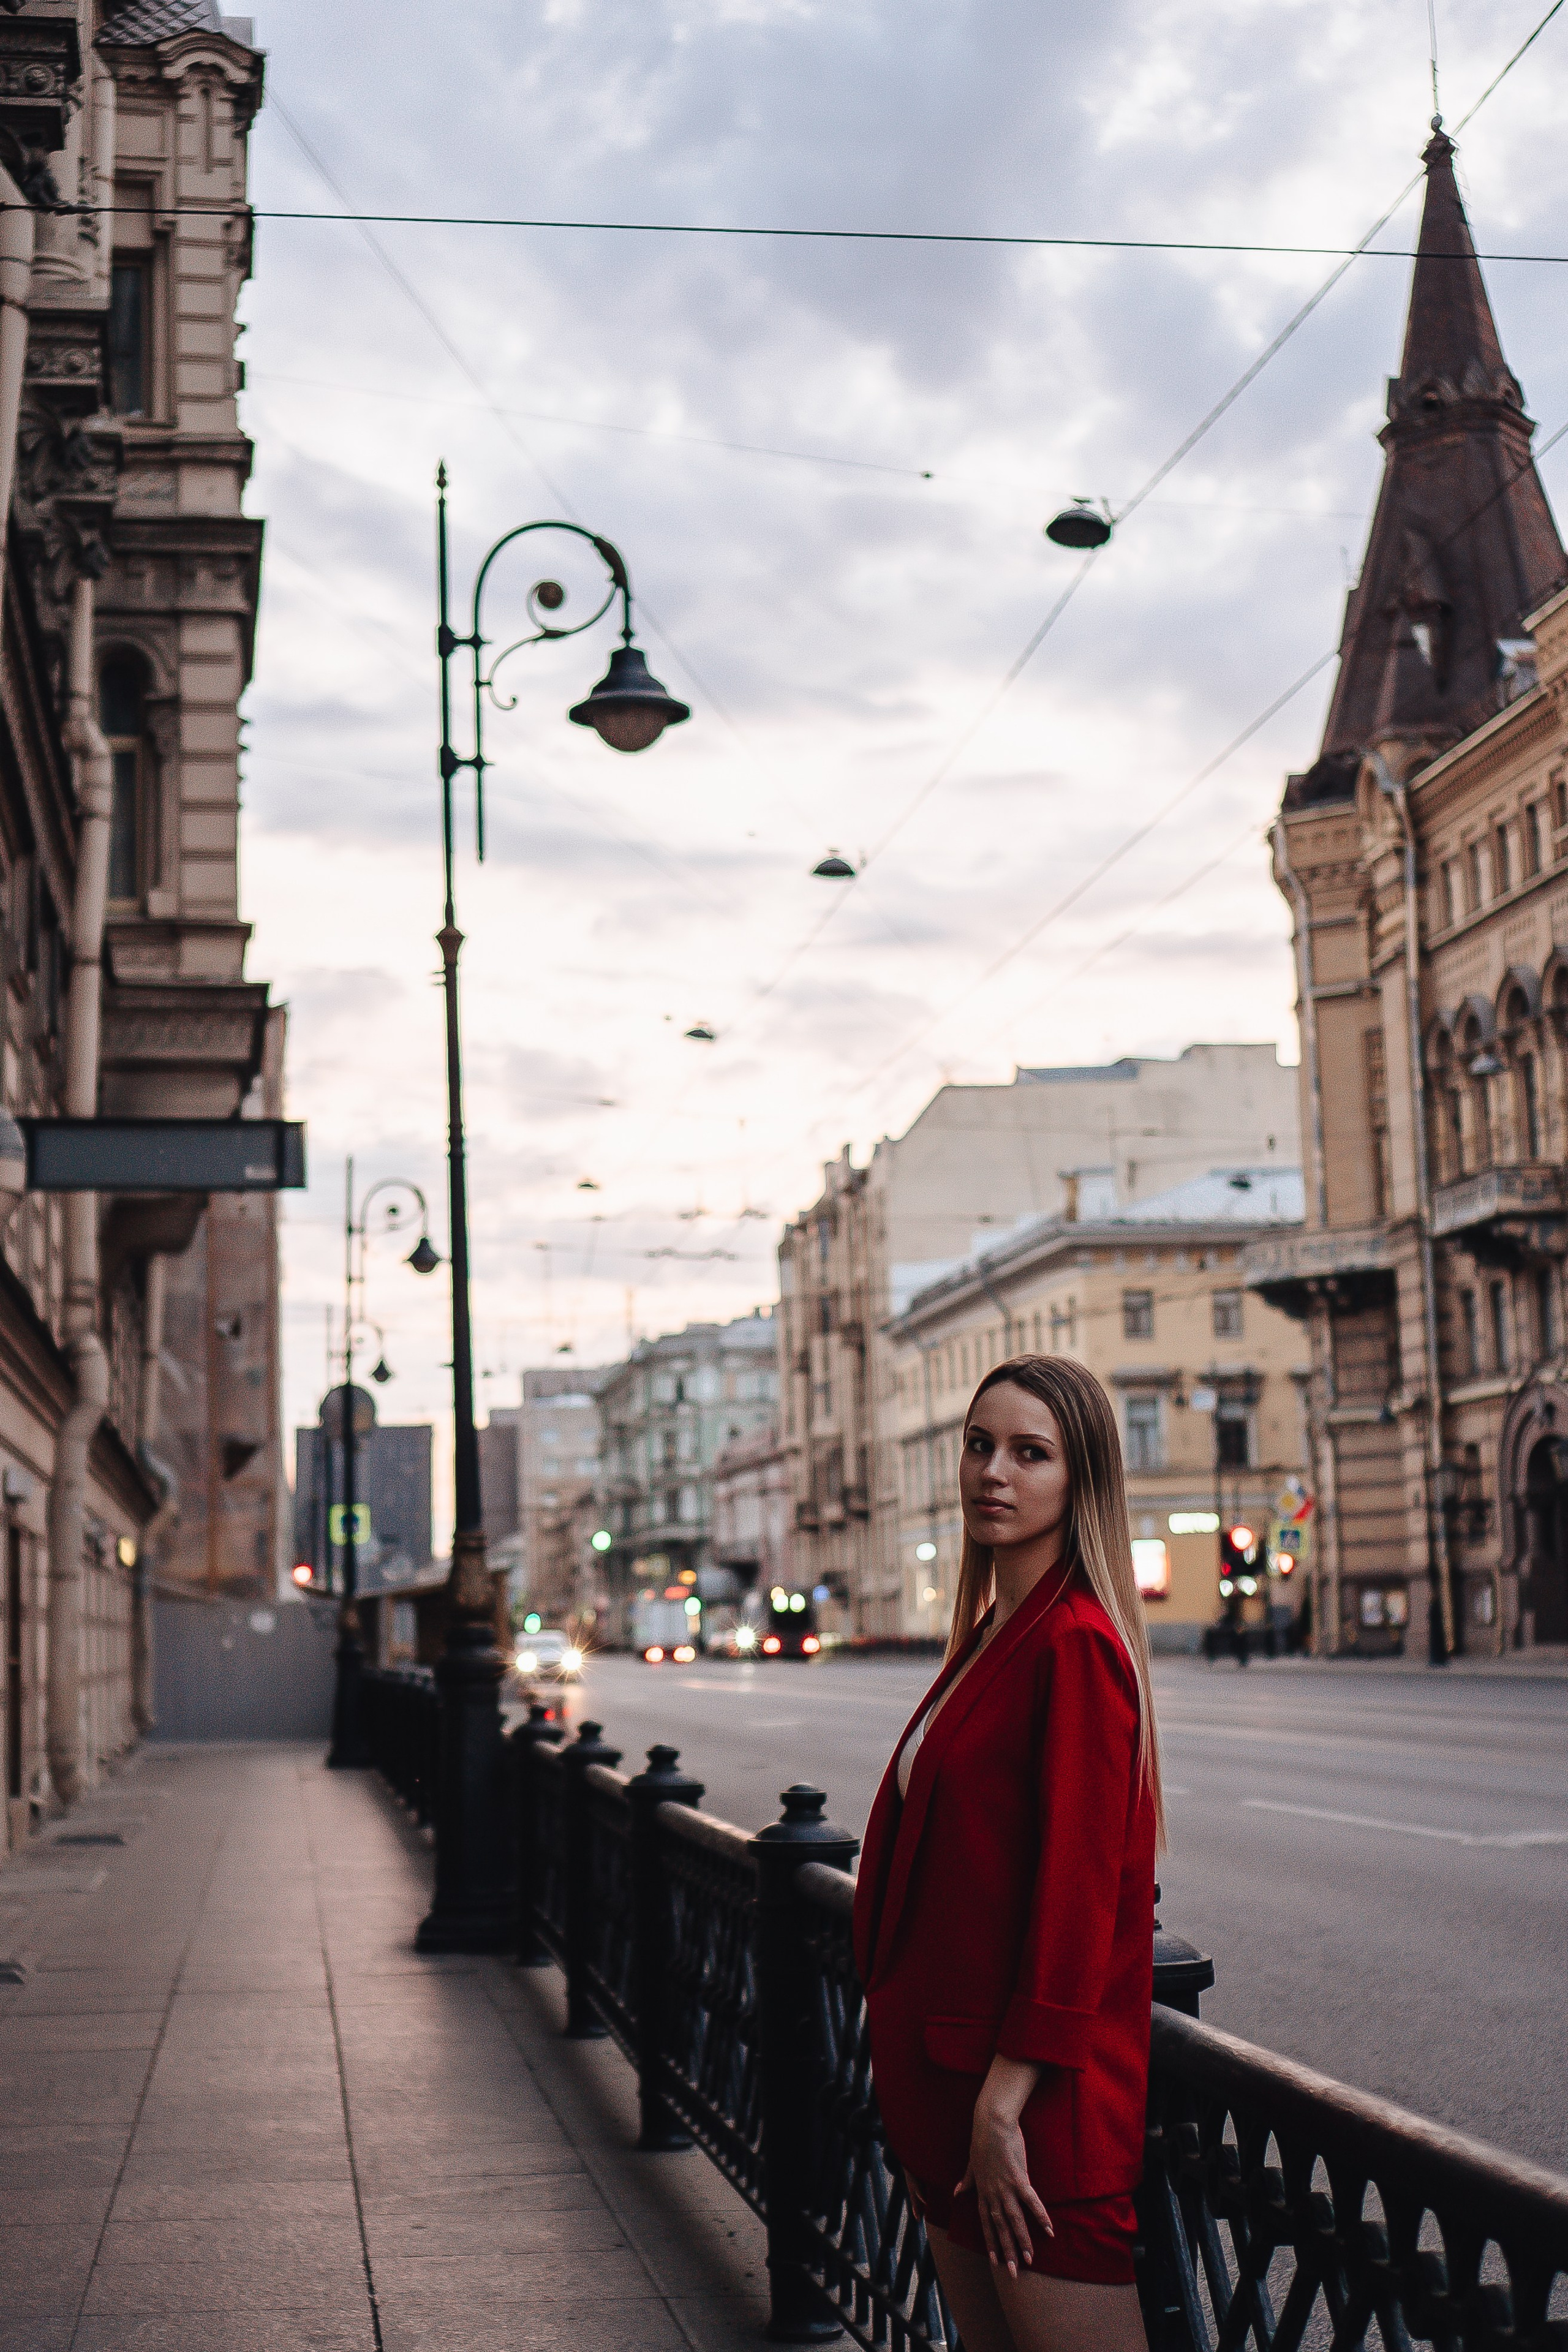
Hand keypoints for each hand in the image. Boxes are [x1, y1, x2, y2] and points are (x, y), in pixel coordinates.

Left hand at [955, 2057, 1052, 2277]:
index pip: (986, 2223)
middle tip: (1012, 2274)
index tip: (995, 2261)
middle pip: (1000, 2227)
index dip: (990, 2242)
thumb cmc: (983, 2139)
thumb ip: (967, 2180)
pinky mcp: (1018, 2178)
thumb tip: (957, 2192)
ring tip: (1029, 2260)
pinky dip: (1040, 2216)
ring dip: (1022, 2240)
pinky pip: (1031, 2201)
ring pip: (1014, 2220)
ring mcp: (1005, 2187)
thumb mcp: (971, 2162)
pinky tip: (1049, 2230)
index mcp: (982, 2190)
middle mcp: (992, 2193)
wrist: (991, 2121)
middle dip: (1006, 2251)